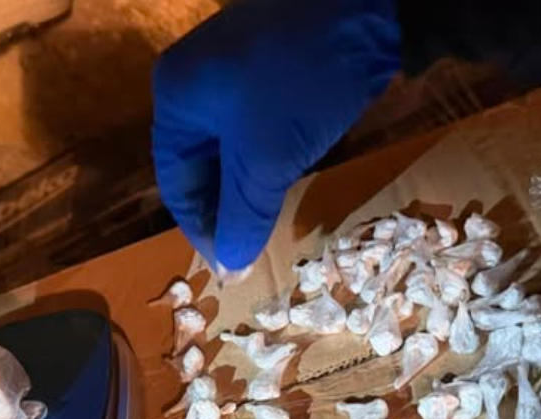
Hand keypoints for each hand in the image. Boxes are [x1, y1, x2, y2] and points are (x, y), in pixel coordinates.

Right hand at [152, 0, 400, 272]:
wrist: (363, 4)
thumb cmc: (299, 82)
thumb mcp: (266, 159)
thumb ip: (242, 217)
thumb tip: (228, 271)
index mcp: (176, 98)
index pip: (177, 183)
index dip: (203, 231)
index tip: (229, 269)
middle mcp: (196, 82)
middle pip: (203, 166)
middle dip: (227, 210)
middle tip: (253, 252)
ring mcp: (236, 71)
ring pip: (234, 149)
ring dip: (250, 189)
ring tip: (271, 226)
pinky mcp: (274, 68)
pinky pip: (260, 127)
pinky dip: (270, 160)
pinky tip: (288, 183)